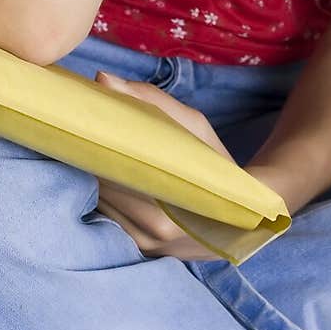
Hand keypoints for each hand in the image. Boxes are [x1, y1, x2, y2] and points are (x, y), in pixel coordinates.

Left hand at [92, 71, 235, 261]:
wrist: (246, 208)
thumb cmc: (215, 160)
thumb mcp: (192, 124)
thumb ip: (148, 101)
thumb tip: (102, 79)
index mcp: (165, 207)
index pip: (108, 175)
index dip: (92, 149)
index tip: (84, 127)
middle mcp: (153, 233)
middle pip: (101, 192)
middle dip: (91, 162)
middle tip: (84, 134)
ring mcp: (146, 246)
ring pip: (102, 208)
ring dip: (94, 182)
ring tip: (93, 153)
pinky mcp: (142, 250)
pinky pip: (111, 220)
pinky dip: (106, 199)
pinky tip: (108, 177)